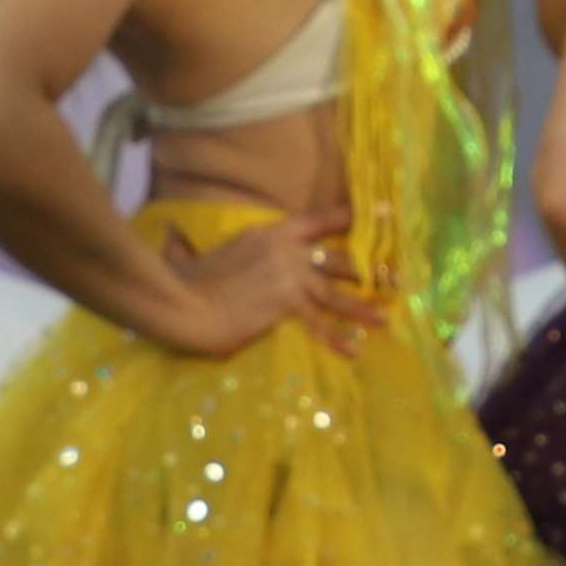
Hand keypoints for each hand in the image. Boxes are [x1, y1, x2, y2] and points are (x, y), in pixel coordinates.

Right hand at [132, 208, 377, 362]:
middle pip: (335, 257)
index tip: (374, 216)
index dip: (347, 219)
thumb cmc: (186, 279)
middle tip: (392, 277)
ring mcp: (288, 276)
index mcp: (270, 232)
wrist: (183, 301)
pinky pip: (318, 323)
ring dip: (362, 306)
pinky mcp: (285, 305)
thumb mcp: (203, 252)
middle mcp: (286, 250)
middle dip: (365, 268)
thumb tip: (173, 237)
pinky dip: (336, 338)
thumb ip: (204, 246)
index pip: (318, 219)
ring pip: (335, 292)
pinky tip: (353, 349)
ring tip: (385, 319)